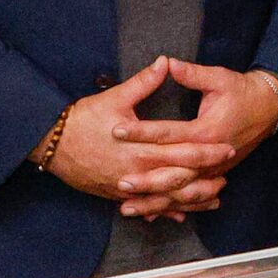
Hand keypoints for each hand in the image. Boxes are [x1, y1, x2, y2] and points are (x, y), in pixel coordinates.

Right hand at [45, 60, 236, 218]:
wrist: (50, 144)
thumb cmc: (82, 120)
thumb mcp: (115, 98)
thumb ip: (144, 83)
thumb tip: (165, 62)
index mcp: (141, 149)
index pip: (183, 152)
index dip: (207, 152)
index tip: (227, 148)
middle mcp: (137, 172)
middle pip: (180, 180)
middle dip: (206, 179)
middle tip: (227, 177)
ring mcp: (127, 187)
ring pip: (166, 199)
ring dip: (191, 200)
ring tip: (214, 199)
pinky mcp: (117, 195)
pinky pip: (146, 206)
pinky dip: (165, 210)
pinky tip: (180, 215)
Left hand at [107, 60, 277, 217]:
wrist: (268, 109)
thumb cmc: (242, 92)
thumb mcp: (220, 78)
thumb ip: (192, 74)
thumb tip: (167, 63)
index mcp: (207, 131)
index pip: (168, 133)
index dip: (141, 131)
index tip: (116, 131)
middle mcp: (209, 156)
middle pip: (173, 173)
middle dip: (145, 180)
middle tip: (119, 182)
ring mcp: (212, 170)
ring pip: (179, 192)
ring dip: (153, 201)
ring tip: (126, 207)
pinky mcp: (212, 176)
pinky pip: (188, 197)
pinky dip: (168, 207)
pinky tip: (148, 214)